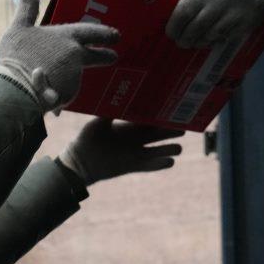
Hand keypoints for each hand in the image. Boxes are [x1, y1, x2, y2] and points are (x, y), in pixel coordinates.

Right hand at [0, 0, 119, 112]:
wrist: (12, 90)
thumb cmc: (14, 57)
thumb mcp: (18, 27)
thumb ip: (28, 4)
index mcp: (67, 36)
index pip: (93, 33)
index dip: (105, 34)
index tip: (116, 36)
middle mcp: (76, 56)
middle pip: (98, 56)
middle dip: (106, 55)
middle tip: (113, 56)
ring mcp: (75, 77)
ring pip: (77, 76)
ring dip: (71, 78)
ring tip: (56, 80)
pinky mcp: (69, 95)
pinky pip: (64, 94)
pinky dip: (58, 95)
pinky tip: (46, 97)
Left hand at [59, 118, 182, 185]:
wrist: (80, 162)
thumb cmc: (87, 139)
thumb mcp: (98, 123)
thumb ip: (109, 112)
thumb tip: (117, 97)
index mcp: (128, 126)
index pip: (149, 119)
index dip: (161, 116)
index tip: (173, 110)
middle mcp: (135, 139)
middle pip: (159, 134)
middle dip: (171, 131)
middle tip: (184, 127)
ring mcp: (136, 153)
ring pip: (158, 150)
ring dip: (168, 149)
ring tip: (179, 148)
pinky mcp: (133, 166)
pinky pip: (150, 166)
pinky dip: (160, 164)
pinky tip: (170, 162)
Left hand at [139, 0, 263, 47]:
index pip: (183, 17)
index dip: (174, 28)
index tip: (171, 33)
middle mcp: (221, 3)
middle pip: (196, 30)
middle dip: (186, 38)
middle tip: (181, 41)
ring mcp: (238, 12)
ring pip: (213, 36)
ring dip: (201, 41)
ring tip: (195, 40)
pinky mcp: (252, 18)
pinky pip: (231, 36)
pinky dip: (220, 39)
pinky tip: (214, 37)